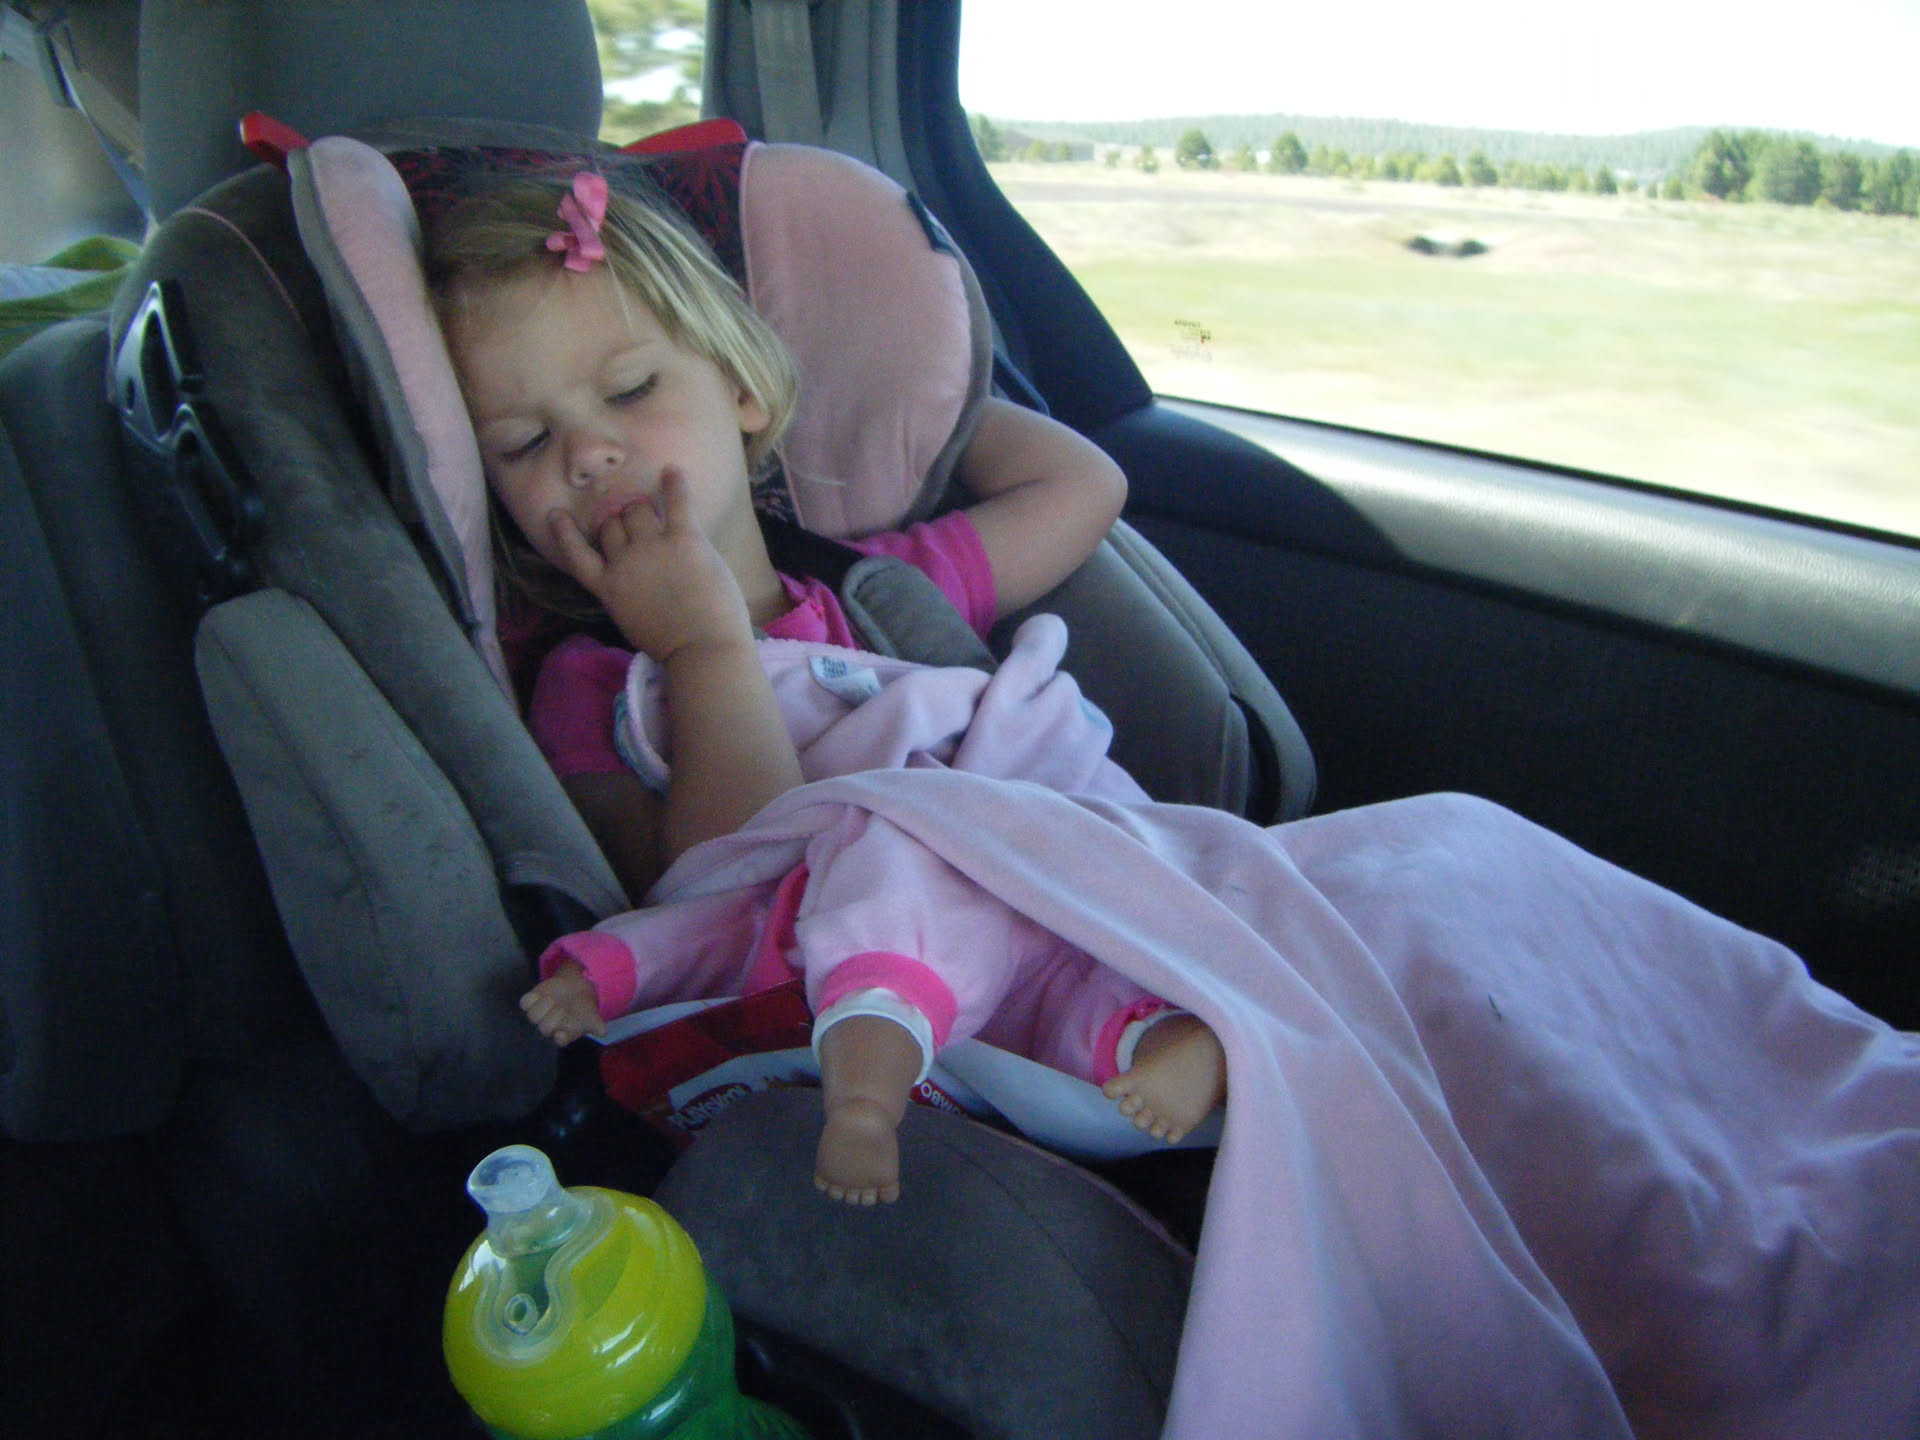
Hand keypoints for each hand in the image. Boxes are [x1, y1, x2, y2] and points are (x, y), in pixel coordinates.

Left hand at [520, 960, 607, 1046]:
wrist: (575, 989)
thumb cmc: (584, 1008)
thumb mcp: (593, 1017)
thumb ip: (598, 1025)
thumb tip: (603, 1031)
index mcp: (564, 1033)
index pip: (559, 1040)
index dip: (560, 1038)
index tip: (562, 1034)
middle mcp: (549, 1026)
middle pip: (545, 1028)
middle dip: (552, 1019)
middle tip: (561, 1009)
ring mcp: (539, 1014)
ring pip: (533, 1016)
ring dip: (540, 1008)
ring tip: (551, 1000)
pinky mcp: (533, 1001)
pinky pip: (524, 1003)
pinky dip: (529, 999)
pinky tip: (539, 995)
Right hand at [547, 469, 752, 661]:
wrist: (702, 649)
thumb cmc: (673, 647)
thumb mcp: (633, 621)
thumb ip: (626, 595)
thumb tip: (633, 579)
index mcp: (608, 588)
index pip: (576, 555)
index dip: (564, 533)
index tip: (556, 514)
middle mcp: (624, 563)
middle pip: (611, 526)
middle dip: (619, 522)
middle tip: (633, 519)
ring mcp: (652, 548)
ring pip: (637, 511)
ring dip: (642, 507)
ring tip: (651, 506)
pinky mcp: (684, 539)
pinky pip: (676, 503)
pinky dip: (675, 484)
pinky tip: (673, 471)